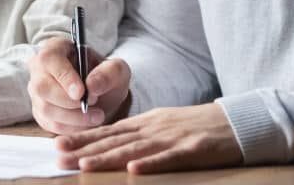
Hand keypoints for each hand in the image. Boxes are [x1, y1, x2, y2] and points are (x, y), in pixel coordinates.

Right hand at [27, 37, 130, 133]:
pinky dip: (70, 128)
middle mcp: (40, 69)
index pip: (50, 60)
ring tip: (96, 116)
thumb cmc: (106, 76)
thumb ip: (108, 74)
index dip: (64, 77)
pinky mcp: (40, 113)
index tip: (81, 93)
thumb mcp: (117, 70)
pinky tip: (86, 123)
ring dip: (73, 118)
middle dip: (69, 102)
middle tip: (93, 105)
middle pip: (42, 87)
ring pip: (45, 109)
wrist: (103, 95)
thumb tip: (91, 86)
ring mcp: (37, 92)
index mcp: (55, 48)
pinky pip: (50, 124)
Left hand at [55, 103, 241, 173]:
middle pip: (114, 140)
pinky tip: (134, 171)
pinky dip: (151, 164)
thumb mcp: (163, 125)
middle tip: (59, 157)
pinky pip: (169, 159)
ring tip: (84, 165)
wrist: (235, 122)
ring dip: (108, 158)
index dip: (83, 138)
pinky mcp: (192, 149)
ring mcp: (172, 138)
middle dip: (85, 149)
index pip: (108, 131)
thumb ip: (139, 134)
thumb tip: (110, 145)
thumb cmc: (197, 127)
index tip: (58, 145)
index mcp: (146, 122)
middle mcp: (154, 128)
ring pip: (134, 149)